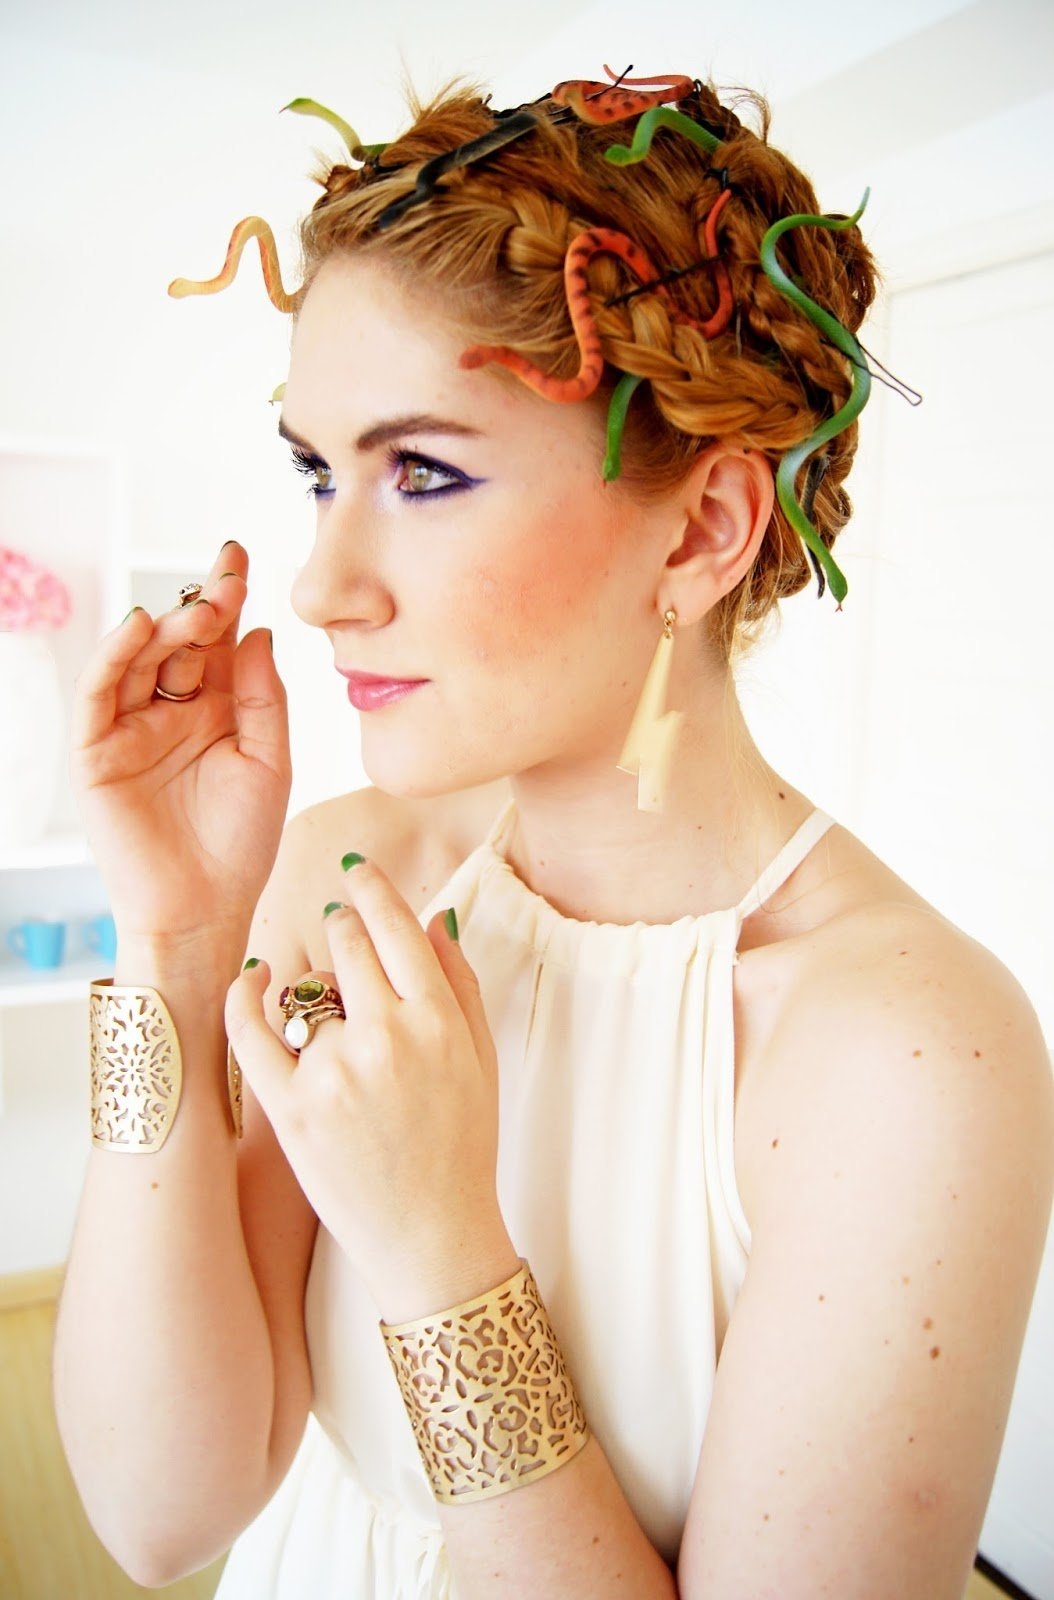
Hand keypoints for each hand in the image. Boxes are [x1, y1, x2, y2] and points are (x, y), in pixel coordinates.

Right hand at [71, 542, 290, 945]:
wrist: (206, 909)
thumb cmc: (242, 844)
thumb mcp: (270, 761)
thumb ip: (264, 697)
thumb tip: (256, 630)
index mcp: (219, 709)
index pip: (218, 640)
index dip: (226, 597)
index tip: (241, 558)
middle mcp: (172, 710)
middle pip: (179, 641)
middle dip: (201, 604)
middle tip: (225, 580)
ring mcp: (132, 728)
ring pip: (138, 659)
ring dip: (165, 626)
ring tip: (198, 607)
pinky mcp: (97, 752)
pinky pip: (99, 694)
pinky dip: (114, 657)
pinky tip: (140, 629)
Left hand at [225, 859, 517, 1319]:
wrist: (431, 1237)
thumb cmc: (463, 1148)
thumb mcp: (482, 1059)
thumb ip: (461, 984)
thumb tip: (436, 918)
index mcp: (438, 1022)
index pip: (395, 927)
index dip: (371, 889)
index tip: (355, 871)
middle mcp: (386, 1039)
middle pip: (345, 944)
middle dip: (342, 926)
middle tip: (341, 927)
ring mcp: (334, 1075)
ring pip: (307, 993)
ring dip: (316, 994)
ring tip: (335, 1027)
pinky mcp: (291, 1110)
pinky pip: (251, 1033)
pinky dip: (244, 999)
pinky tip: (252, 979)